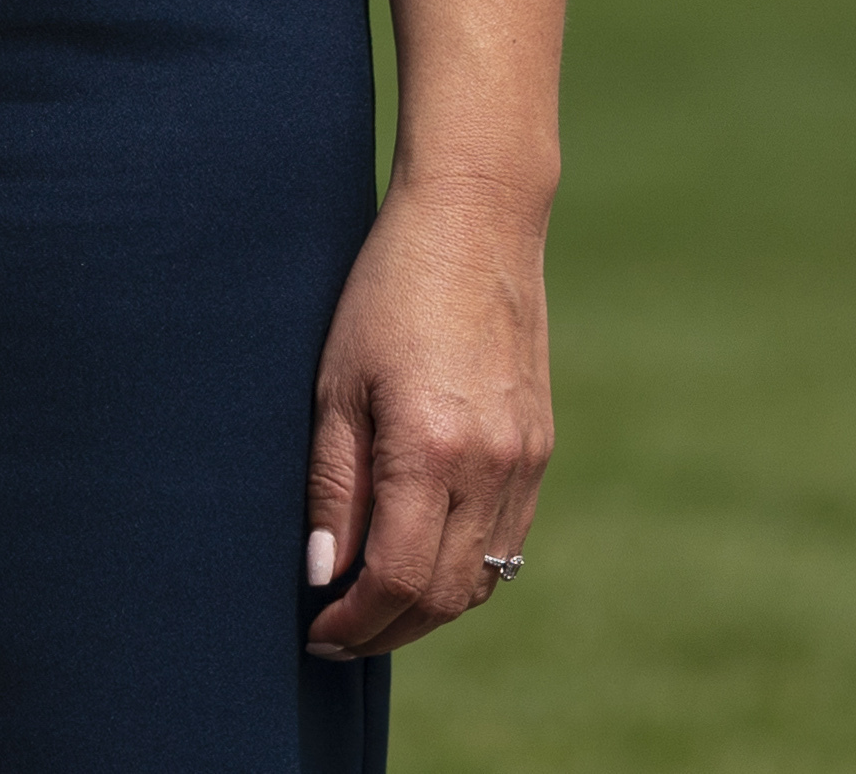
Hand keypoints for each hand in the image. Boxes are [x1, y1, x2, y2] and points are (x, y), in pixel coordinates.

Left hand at [303, 166, 552, 660]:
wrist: (477, 220)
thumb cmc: (387, 291)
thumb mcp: (337, 385)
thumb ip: (333, 487)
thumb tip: (325, 576)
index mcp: (432, 449)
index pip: (398, 579)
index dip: (355, 622)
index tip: (315, 631)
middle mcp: (491, 465)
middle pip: (444, 595)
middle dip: (386, 630)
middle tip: (336, 634)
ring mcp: (525, 460)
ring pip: (482, 578)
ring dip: (427, 608)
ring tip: (373, 606)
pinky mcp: (540, 448)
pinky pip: (507, 540)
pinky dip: (465, 570)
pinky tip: (422, 558)